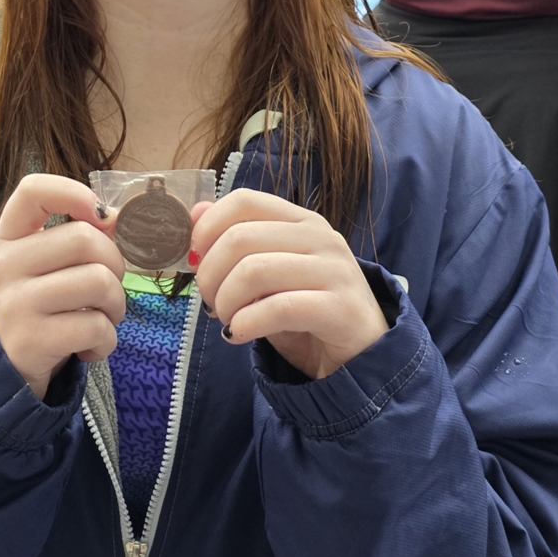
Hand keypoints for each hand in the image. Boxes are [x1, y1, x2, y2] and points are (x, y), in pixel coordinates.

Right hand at [0, 173, 125, 397]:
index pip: (33, 191)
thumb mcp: (35, 273)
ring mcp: (15, 304)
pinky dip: (106, 342)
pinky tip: (87, 348)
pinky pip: (96, 327)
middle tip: (107, 291)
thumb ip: (68, 245)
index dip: (75, 193)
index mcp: (6, 241)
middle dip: (116, 266)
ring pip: (99, 282)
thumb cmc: (29, 316)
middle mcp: (5, 267)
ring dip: (116, 307)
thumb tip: (115, 218)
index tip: (101, 216)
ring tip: (100, 321)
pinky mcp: (31, 340)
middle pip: (85, 239)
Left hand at [192, 186, 392, 380]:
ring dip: (226, 302)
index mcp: (302, 221)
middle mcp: (322, 238)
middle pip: (240, 238)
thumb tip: (195, 213)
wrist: (362, 355)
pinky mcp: (340, 308)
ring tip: (227, 321)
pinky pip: (277, 308)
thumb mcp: (269, 275)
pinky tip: (239, 335)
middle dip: (210, 275)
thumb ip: (236, 243)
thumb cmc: (309, 313)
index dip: (207, 228)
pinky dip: (246, 324)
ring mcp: (334, 271)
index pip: (244, 201)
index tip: (196, 260)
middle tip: (210, 303)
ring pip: (254, 271)